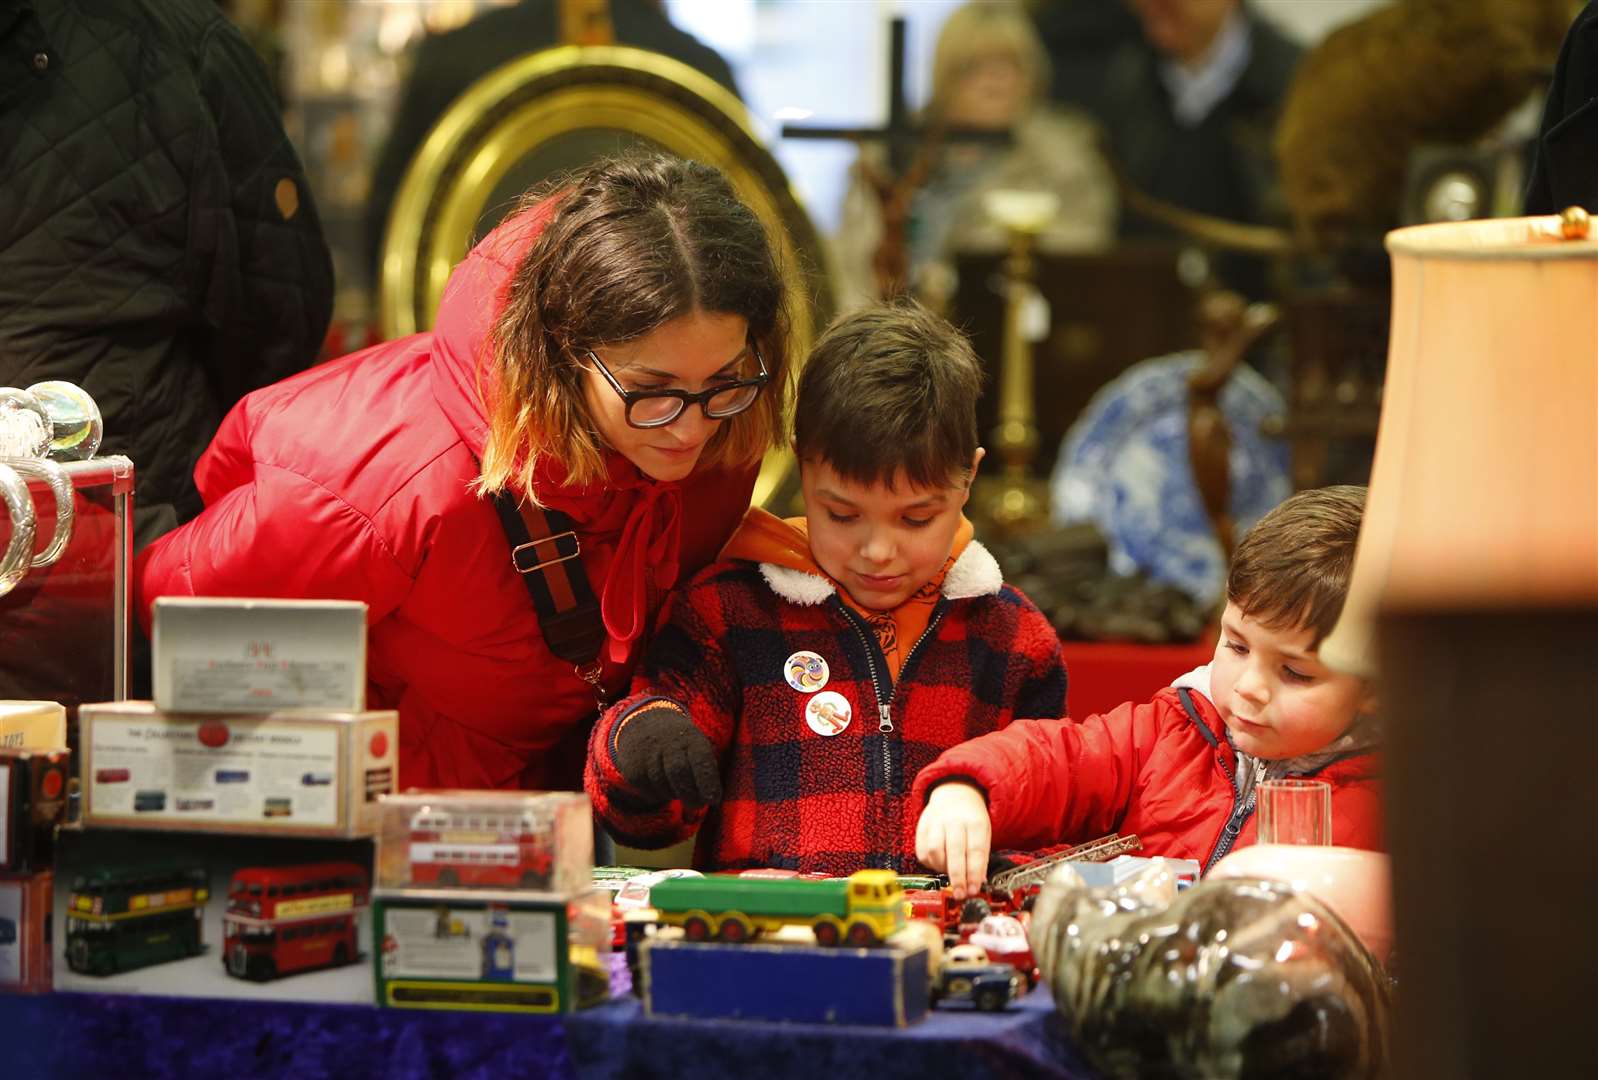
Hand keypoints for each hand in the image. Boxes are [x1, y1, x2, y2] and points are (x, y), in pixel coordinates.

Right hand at [613, 705, 722, 808]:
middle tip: (696, 805)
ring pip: (663, 785)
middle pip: (679, 771)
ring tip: (678, 789)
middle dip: (690, 794)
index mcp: (691, 738)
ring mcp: (648, 754)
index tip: (713, 800)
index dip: (707, 781)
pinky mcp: (633, 768)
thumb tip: (712, 801)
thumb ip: (705, 771)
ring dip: (674, 794)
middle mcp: (668, 742)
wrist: (644, 725)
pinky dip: (659, 795)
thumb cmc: (680, 745)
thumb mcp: (696, 747)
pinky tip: (661, 786)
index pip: (700, 758)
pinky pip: (649, 791)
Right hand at [915, 781, 991, 899]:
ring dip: (942, 868)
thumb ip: (981, 857)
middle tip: (961, 894)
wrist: (954, 792)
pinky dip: (930, 863)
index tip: (974, 890)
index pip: (975, 851)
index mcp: (974, 822)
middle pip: (954, 852)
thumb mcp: (984, 833)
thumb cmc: (971, 818)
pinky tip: (939, 864)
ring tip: (950, 875)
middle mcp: (954, 820)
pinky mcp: (921, 826)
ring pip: (934, 851)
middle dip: (958, 877)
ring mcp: (935, 822)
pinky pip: (922, 851)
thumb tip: (978, 882)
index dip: (974, 874)